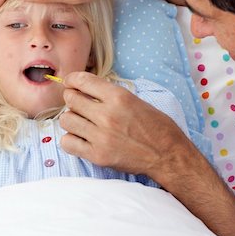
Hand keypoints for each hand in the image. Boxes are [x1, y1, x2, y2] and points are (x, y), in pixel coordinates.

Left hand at [59, 71, 189, 180]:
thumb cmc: (156, 126)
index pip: (82, 80)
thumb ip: (109, 94)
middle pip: (71, 99)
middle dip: (72, 98)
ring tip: (82, 122)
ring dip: (72, 119)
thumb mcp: (135, 100)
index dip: (72, 80)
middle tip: (78, 104)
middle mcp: (107, 115)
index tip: (70, 83)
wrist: (168, 156)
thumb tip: (85, 88)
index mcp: (118, 97)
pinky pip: (67, 142)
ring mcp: (101, 137)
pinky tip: (81, 138)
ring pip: (66, 120)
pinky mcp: (97, 155)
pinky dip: (70, 139)